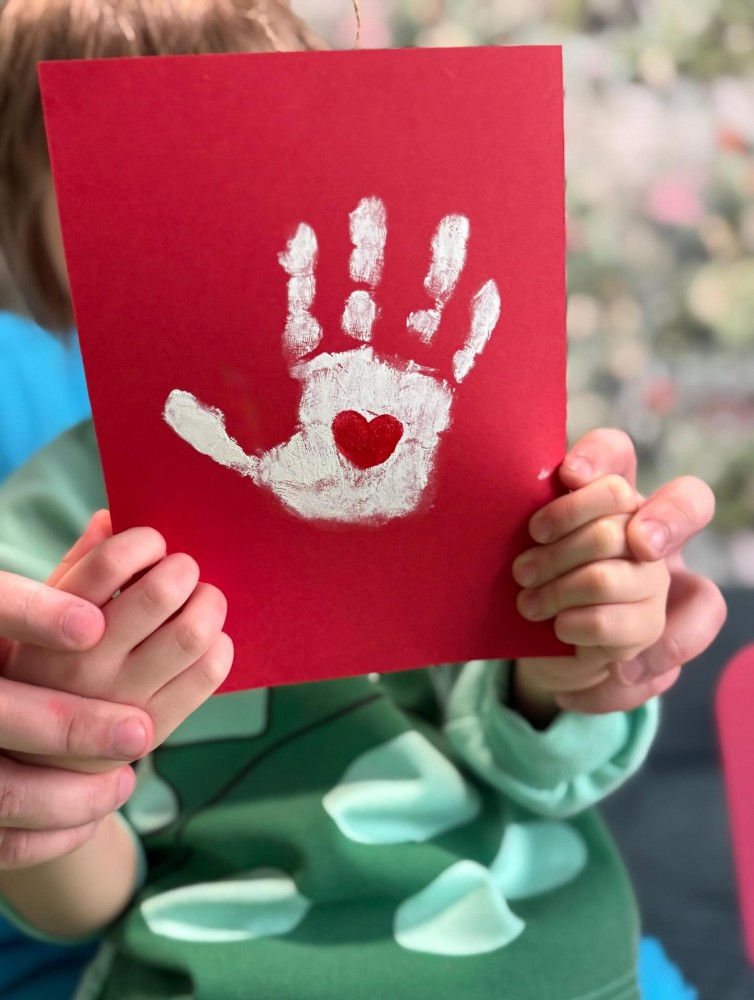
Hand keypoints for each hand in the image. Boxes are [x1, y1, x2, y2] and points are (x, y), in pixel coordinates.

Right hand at [1, 513, 231, 868]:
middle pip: (161, 594)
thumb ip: (77, 567)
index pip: (106, 565)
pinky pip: (208, 674)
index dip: (143, 543)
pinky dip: (221, 647)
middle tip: (185, 569)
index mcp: (50, 627)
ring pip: (192, 634)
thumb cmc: (50, 668)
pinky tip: (209, 641)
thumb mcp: (43, 619)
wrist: (40, 764)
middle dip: (184, 569)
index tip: (154, 544)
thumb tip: (111, 517)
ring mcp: (122, 700)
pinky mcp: (155, 727)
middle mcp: (85, 664)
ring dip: (210, 604)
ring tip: (204, 600)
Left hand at [164, 197, 500, 524]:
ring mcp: (400, 379)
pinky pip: (458, 357)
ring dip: (431, 274)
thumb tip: (171, 404)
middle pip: (365, 299)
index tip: (301, 234)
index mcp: (320, 376)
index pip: (311, 314)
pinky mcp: (435, 399)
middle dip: (368, 256)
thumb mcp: (259, 464)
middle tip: (370, 207)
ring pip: (417, 315)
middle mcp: (361, 368)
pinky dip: (473, 327)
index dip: (306, 276)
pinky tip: (485, 291)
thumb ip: (218, 436)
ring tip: (446, 228)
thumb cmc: (314, 492)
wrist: (363, 519)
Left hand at [512, 475, 670, 724]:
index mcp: (607, 496)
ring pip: (616, 573)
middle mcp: (643, 529)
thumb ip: (526, 517)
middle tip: (522, 570)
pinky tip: (557, 632)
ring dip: (560, 592)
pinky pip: (617, 623)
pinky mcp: (651, 626)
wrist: (538, 645)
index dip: (598, 459)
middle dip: (564, 545)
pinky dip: (576, 627)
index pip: (616, 455)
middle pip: (621, 515)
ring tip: (528, 605)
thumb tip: (515, 494)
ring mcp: (655, 579)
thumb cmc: (529, 583)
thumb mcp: (521, 549)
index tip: (567, 477)